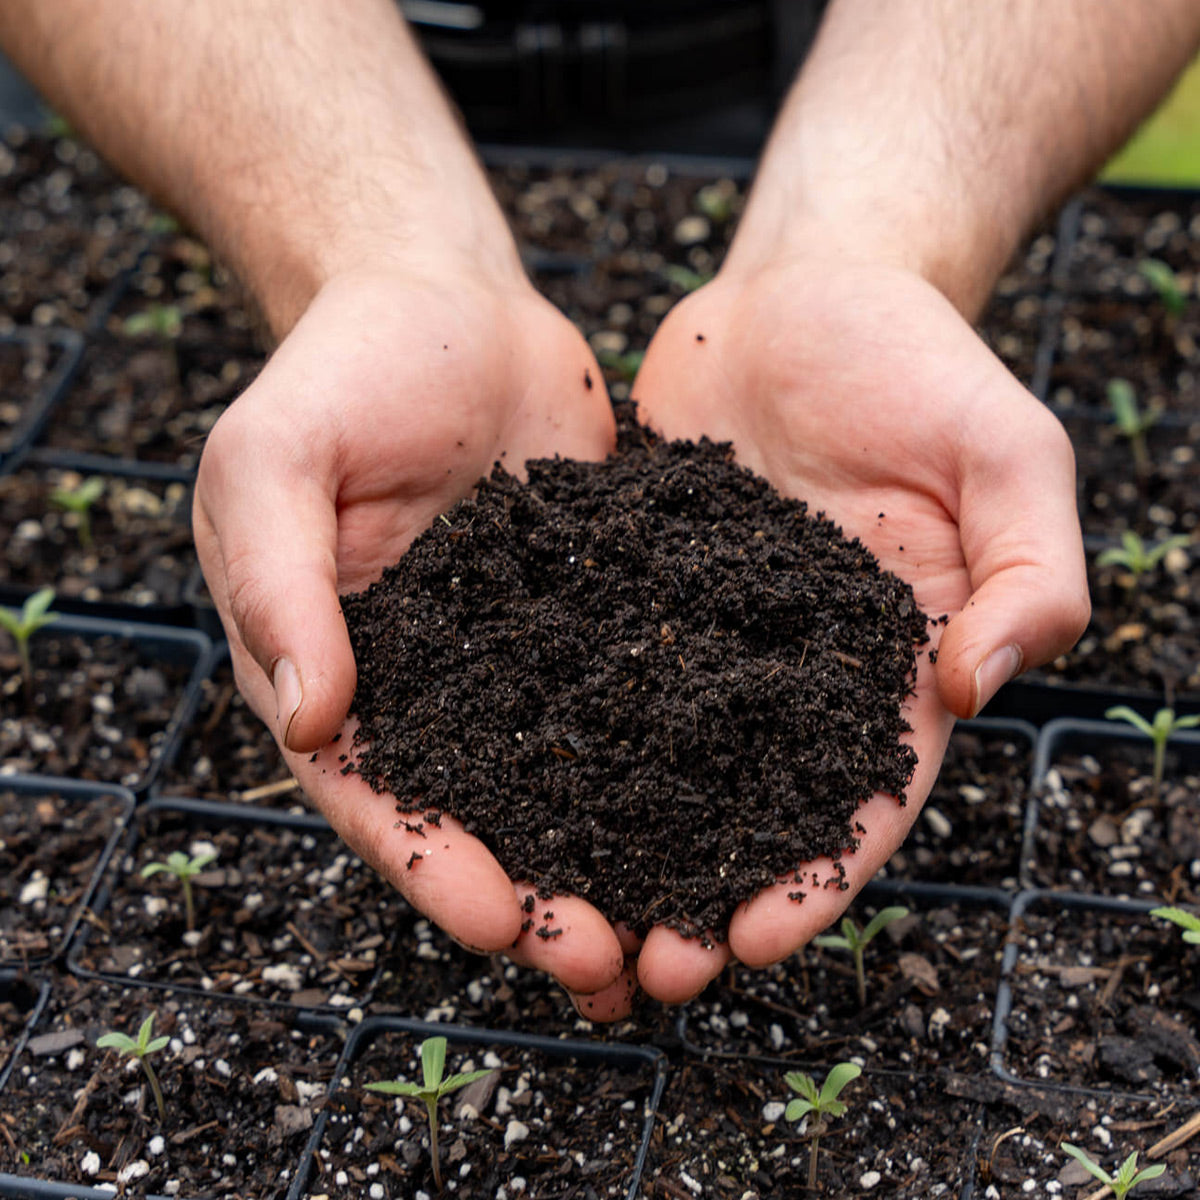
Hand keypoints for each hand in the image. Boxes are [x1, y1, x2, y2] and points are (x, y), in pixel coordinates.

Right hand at [194, 265, 632, 999]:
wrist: (442, 303)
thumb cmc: (339, 375)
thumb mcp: (275, 463)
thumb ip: (280, 585)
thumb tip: (308, 726)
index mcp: (334, 672)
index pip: (377, 797)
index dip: (432, 868)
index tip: (500, 924)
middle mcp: (429, 688)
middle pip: (480, 817)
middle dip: (539, 900)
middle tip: (609, 967)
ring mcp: (517, 658)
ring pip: (566, 781)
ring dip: (614, 862)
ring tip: (679, 933)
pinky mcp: (593, 617)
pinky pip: (634, 700)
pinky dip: (673, 765)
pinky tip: (731, 813)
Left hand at [622, 254, 1088, 1002]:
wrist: (812, 289)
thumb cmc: (924, 363)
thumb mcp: (1008, 454)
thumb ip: (1025, 572)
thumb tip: (975, 685)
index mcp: (891, 663)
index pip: (861, 797)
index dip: (816, 877)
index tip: (754, 940)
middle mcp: (792, 667)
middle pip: (749, 804)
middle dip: (700, 890)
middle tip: (638, 967)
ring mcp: (707, 630)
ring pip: (659, 755)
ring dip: (619, 838)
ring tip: (561, 909)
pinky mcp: (633, 582)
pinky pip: (593, 662)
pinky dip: (560, 727)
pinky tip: (507, 782)